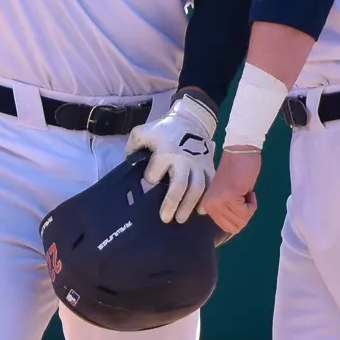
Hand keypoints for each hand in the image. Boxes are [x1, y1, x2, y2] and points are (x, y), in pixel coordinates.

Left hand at [126, 93, 217, 221]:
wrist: (191, 120)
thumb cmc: (164, 129)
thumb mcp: (143, 132)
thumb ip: (132, 147)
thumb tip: (128, 164)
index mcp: (165, 152)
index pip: (154, 174)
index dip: (150, 178)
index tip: (150, 180)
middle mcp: (183, 160)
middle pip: (179, 186)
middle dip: (171, 204)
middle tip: (165, 218)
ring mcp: (198, 164)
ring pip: (197, 189)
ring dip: (189, 206)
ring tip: (181, 218)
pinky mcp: (209, 166)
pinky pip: (211, 185)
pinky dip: (206, 199)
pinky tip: (200, 211)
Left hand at [201, 147, 261, 234]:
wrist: (241, 152)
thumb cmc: (237, 172)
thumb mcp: (227, 196)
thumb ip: (227, 211)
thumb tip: (235, 228)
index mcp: (208, 206)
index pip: (227, 228)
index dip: (240, 217)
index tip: (240, 201)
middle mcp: (210, 205)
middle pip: (235, 227)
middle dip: (245, 214)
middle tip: (243, 196)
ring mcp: (219, 201)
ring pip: (242, 220)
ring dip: (249, 207)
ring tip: (244, 191)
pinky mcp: (230, 195)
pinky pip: (247, 211)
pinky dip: (253, 203)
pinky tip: (247, 189)